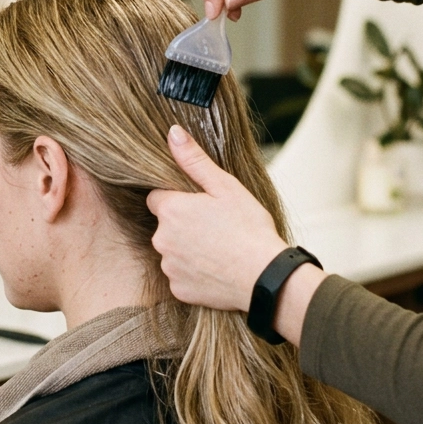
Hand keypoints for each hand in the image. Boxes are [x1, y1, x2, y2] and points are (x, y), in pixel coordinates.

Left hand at [147, 125, 287, 311]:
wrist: (264, 276)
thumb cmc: (249, 228)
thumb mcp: (225, 187)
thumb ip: (194, 160)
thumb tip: (173, 133)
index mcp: (171, 210)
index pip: (157, 198)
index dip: (178, 199)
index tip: (199, 205)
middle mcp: (162, 239)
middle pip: (165, 226)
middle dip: (183, 225)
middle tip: (215, 227)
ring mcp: (169, 267)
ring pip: (172, 252)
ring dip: (188, 250)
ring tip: (218, 249)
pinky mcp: (179, 290)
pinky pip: (181, 277)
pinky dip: (194, 273)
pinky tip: (216, 269)